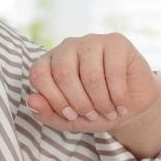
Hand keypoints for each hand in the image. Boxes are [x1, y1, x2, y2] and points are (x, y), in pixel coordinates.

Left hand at [28, 32, 160, 132]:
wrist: (129, 106)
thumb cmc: (95, 110)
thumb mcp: (69, 119)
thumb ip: (47, 113)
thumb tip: (31, 101)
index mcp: (50, 61)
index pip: (39, 74)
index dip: (54, 99)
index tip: (70, 115)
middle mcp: (68, 47)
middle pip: (64, 73)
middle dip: (79, 103)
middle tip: (92, 116)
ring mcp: (92, 41)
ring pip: (90, 74)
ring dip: (101, 101)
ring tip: (109, 112)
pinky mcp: (116, 42)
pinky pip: (113, 70)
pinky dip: (117, 95)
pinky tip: (121, 104)